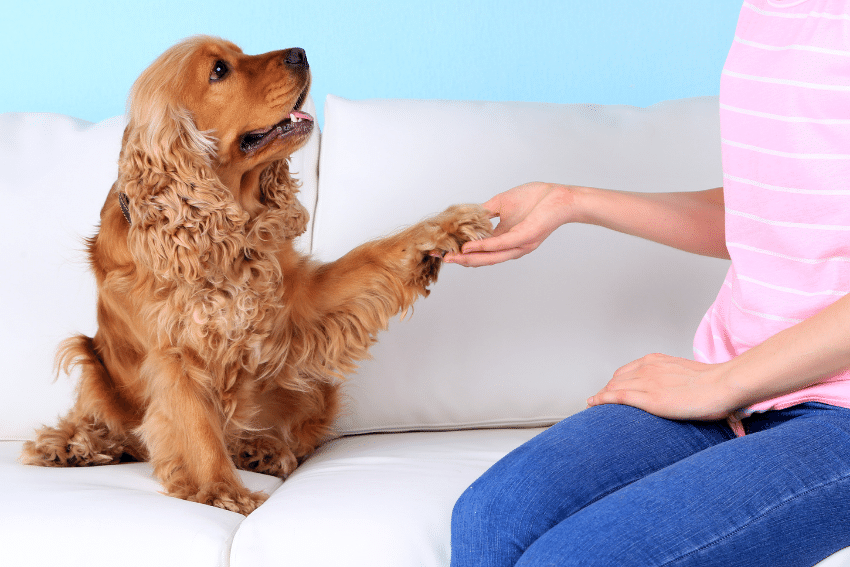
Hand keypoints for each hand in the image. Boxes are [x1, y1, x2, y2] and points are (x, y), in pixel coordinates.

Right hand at [443, 183, 574, 266]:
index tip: (439, 250)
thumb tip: (466, 215)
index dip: (459, 252)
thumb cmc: (537, 198)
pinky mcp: (524, 238)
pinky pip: (500, 245)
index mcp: (505, 240)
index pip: (479, 251)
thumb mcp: (503, 203)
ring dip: (467, 259)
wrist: (561, 197)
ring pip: (489, 257)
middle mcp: (511, 248)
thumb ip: (485, 212)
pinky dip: (483, 247)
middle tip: (438, 258)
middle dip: (459, 260)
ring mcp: (518, 245)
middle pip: (481, 259)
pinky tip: (469, 248)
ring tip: (450, 258)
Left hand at [586, 353, 739, 420]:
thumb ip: (677, 381)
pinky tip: (593, 404)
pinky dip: (601, 400)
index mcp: (657, 360)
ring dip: (601, 396)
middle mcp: (648, 367)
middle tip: (599, 401)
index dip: (616, 382)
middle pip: (617, 379)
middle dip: (606, 390)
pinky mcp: (649, 398)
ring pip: (613, 387)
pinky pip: (617, 397)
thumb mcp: (688, 375)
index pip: (627, 371)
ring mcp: (647, 382)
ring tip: (593, 405)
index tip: (611, 390)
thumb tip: (681, 394)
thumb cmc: (714, 384)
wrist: (723, 385)